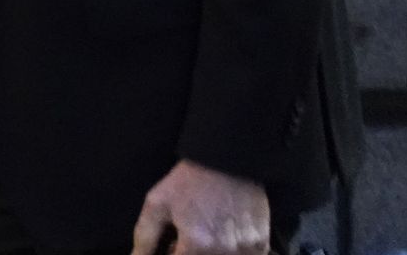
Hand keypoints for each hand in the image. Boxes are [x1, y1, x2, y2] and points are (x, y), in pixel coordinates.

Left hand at [130, 159, 270, 254]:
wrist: (227, 161)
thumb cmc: (188, 182)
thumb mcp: (157, 204)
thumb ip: (145, 237)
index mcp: (197, 244)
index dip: (172, 254)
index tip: (173, 244)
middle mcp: (224, 251)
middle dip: (189, 253)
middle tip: (188, 238)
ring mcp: (246, 250)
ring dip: (210, 253)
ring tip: (205, 235)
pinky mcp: (261, 245)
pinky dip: (230, 252)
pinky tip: (222, 235)